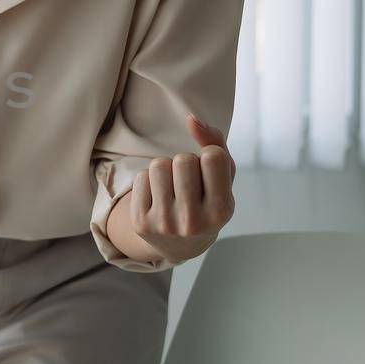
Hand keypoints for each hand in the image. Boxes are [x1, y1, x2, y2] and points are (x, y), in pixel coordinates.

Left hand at [128, 112, 236, 264]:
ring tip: (172, 185)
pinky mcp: (141, 222)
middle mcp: (193, 222)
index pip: (213, 157)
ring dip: (165, 168)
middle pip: (183, 159)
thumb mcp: (223, 177)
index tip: (209, 170)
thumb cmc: (207, 201)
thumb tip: (191, 118)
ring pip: (159, 164)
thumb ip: (215, 142)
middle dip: (185, 162)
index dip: (209, 155)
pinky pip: (141, 177)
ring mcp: (164, 223)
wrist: (180, 245)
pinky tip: (158, 196)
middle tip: (188, 180)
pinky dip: (149, 180)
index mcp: (221, 211)